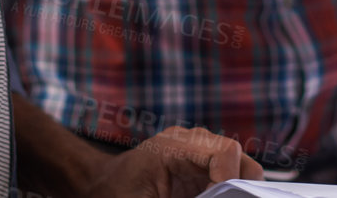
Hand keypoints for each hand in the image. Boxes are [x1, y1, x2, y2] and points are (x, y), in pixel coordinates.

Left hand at [83, 126, 262, 197]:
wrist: (97, 186)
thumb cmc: (112, 195)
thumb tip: (208, 197)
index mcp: (174, 146)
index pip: (224, 152)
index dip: (231, 180)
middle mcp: (191, 143)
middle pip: (239, 159)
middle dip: (238, 188)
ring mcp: (197, 153)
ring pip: (239, 169)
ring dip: (232, 190)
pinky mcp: (199, 168)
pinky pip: (227, 177)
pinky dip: (226, 191)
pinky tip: (207, 197)